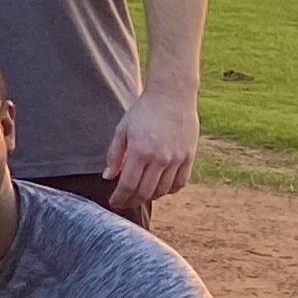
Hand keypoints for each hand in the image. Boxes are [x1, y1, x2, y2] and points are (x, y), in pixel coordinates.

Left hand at [103, 84, 198, 208]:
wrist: (172, 95)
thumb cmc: (144, 111)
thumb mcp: (122, 129)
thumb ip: (114, 155)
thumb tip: (108, 177)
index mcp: (140, 151)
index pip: (128, 185)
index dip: (120, 198)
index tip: (114, 202)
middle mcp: (160, 158)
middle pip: (145, 192)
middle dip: (132, 201)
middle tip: (125, 203)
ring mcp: (177, 158)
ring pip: (163, 190)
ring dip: (150, 196)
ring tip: (141, 195)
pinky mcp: (189, 156)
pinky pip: (180, 182)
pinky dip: (170, 190)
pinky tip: (161, 188)